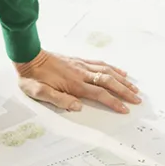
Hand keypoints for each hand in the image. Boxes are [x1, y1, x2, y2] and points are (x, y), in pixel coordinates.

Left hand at [15, 50, 140, 113]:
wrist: (27, 56)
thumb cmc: (32, 78)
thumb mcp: (39, 93)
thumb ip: (59, 100)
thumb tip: (78, 106)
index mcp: (74, 84)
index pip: (100, 94)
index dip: (114, 102)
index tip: (125, 109)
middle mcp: (82, 73)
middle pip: (109, 82)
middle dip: (125, 91)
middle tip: (137, 99)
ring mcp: (82, 65)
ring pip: (108, 71)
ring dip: (122, 80)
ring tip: (134, 87)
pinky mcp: (79, 60)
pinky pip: (100, 63)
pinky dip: (113, 67)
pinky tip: (121, 71)